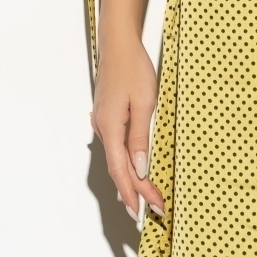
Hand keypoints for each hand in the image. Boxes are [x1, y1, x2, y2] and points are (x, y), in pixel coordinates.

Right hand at [90, 37, 165, 223]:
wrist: (118, 44)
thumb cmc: (133, 68)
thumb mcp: (144, 103)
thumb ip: (140, 138)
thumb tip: (139, 169)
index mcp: (111, 127)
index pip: (121, 171)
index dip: (134, 193)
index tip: (145, 212)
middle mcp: (103, 128)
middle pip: (118, 169)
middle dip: (135, 192)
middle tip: (154, 210)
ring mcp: (102, 122)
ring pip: (115, 159)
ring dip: (130, 180)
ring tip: (143, 200)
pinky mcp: (106, 116)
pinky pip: (115, 147)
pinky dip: (124, 164)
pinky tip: (131, 171)